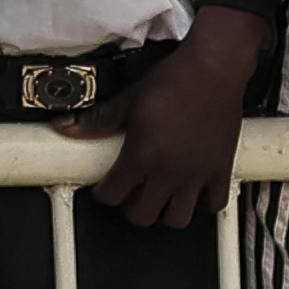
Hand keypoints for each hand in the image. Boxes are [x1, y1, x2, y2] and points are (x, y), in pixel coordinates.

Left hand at [66, 7, 270, 232]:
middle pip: (143, 216)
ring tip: (160, 196)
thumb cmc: (174, 80)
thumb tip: (67, 125)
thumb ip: (98, 119)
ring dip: (165, 212)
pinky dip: (204, 205)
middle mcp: (168, 171)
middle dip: (131, 209)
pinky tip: (194, 193)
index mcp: (141, 155)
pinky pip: (215, 204)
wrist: (212, 69)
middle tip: (130, 194)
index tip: (105, 188)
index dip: (104, 194)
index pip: (113, 194)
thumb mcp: (128, 99)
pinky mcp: (221, 169)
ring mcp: (196, 174)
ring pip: (178, 219)